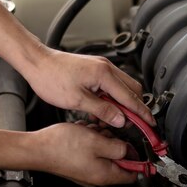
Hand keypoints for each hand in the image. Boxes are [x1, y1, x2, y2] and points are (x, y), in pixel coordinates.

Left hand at [26, 47, 154, 127]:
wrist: (36, 63)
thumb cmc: (51, 78)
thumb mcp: (77, 101)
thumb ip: (102, 110)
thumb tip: (120, 119)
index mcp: (104, 74)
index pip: (130, 97)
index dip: (142, 113)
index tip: (150, 123)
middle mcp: (106, 68)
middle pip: (132, 90)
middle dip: (135, 108)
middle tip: (134, 124)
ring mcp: (101, 67)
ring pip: (122, 88)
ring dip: (122, 104)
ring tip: (112, 120)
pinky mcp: (95, 69)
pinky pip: (111, 85)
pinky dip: (112, 98)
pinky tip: (102, 110)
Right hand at [32, 122, 136, 185]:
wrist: (37, 148)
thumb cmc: (62, 146)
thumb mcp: (98, 142)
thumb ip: (119, 147)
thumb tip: (130, 150)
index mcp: (105, 175)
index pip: (132, 174)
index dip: (138, 159)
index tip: (137, 146)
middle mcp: (96, 176)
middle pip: (118, 159)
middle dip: (114, 142)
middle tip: (103, 132)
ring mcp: (86, 170)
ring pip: (104, 152)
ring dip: (100, 138)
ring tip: (89, 131)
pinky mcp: (77, 163)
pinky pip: (91, 151)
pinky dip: (90, 140)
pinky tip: (82, 133)